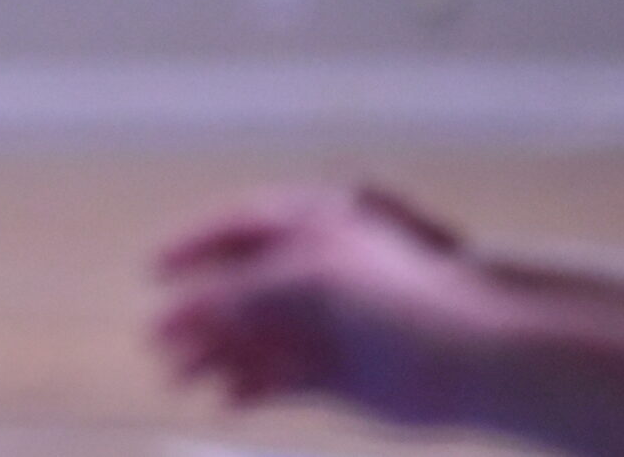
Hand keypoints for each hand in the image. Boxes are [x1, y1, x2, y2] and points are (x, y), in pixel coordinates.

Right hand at [154, 184, 502, 426]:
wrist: (470, 358)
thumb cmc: (391, 297)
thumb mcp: (304, 278)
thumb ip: (238, 293)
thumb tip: (181, 310)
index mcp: (314, 226)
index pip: (240, 227)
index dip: (194, 246)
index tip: (154, 272)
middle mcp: (317, 273)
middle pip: (242, 288)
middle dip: (199, 314)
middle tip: (158, 343)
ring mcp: (328, 325)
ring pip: (255, 337)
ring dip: (216, 354)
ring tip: (181, 378)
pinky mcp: (339, 375)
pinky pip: (279, 378)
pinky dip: (250, 387)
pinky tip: (226, 398)